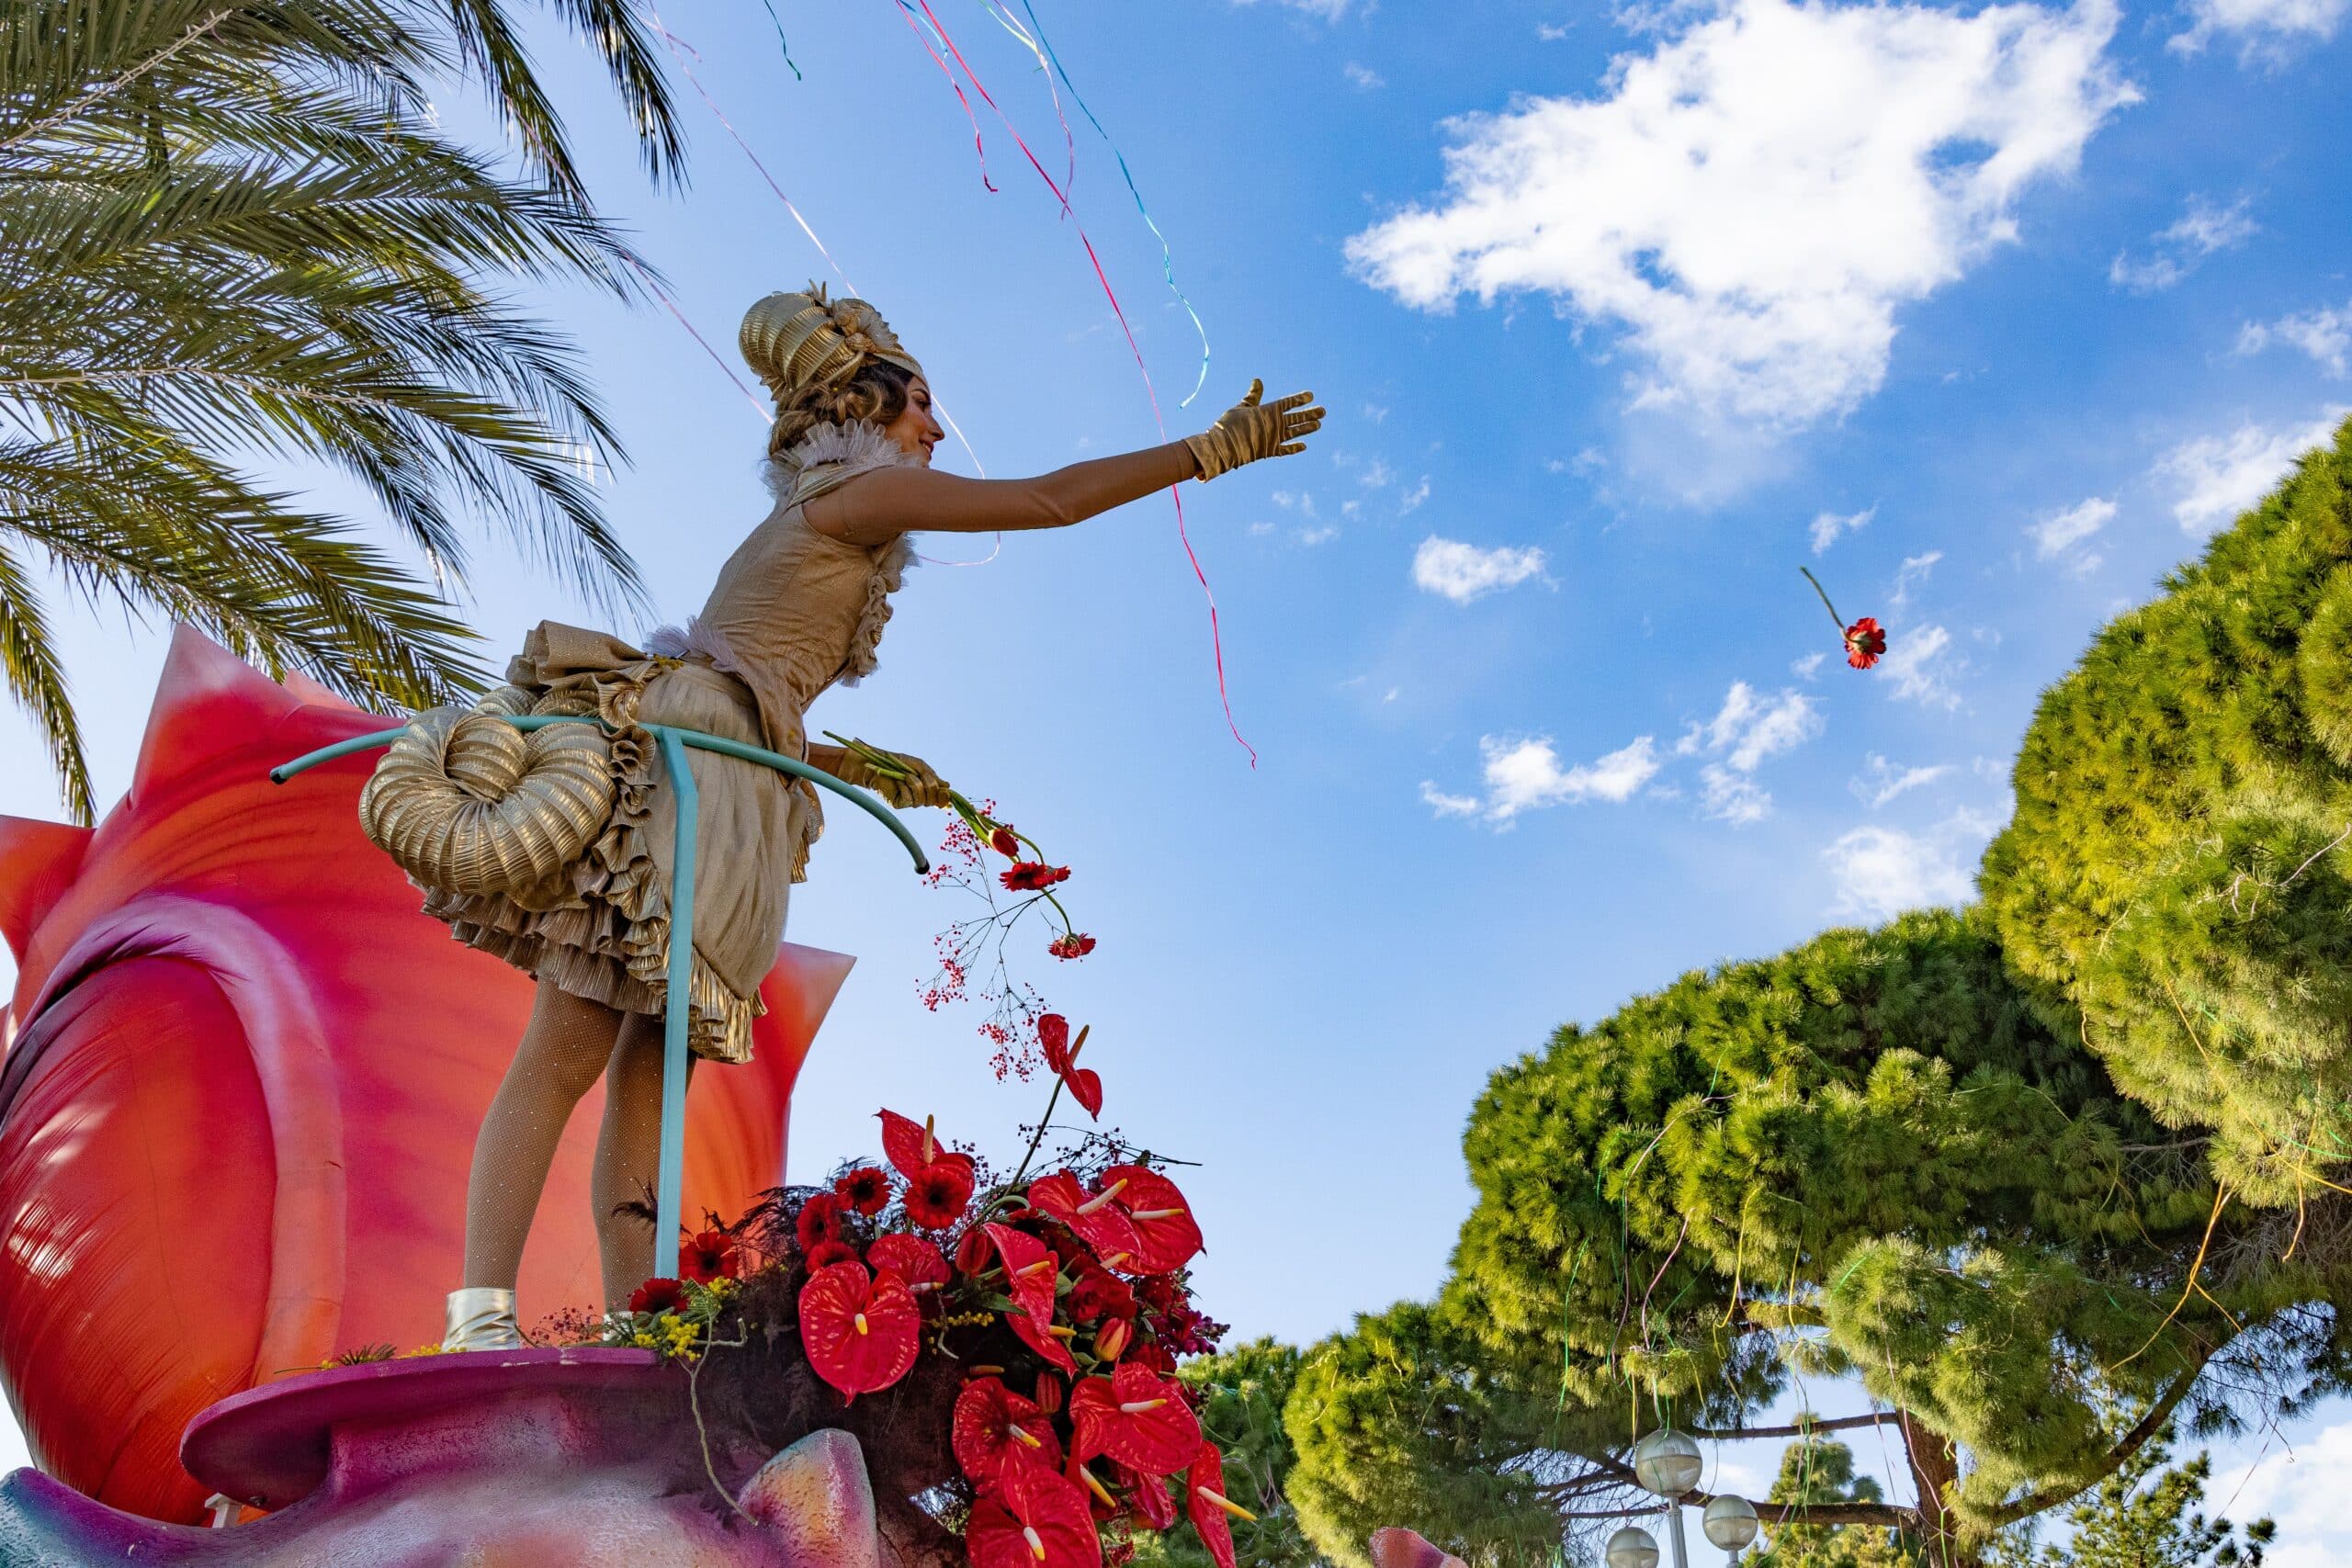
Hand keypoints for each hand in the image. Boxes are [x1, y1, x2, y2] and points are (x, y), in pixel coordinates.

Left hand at [832, 741, 953, 809]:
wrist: (876, 762)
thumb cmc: (896, 762)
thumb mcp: (919, 766)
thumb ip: (932, 776)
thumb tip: (947, 786)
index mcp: (925, 789)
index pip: (940, 799)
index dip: (944, 797)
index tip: (945, 790)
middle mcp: (918, 797)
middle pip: (933, 801)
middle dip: (931, 786)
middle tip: (922, 775)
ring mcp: (908, 801)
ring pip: (922, 800)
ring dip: (916, 784)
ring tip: (906, 775)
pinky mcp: (898, 803)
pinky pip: (909, 799)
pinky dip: (905, 787)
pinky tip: (898, 781)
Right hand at [1182, 378, 1323, 480]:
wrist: (1224, 446)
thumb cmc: (1229, 424)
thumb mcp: (1242, 407)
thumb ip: (1253, 396)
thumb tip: (1258, 380)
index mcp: (1269, 411)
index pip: (1288, 403)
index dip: (1300, 399)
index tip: (1311, 396)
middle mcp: (1276, 424)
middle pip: (1296, 417)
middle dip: (1310, 413)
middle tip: (1323, 411)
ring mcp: (1275, 438)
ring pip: (1295, 432)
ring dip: (1307, 428)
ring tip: (1319, 425)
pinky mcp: (1271, 451)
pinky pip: (1286, 450)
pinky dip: (1294, 448)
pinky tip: (1304, 446)